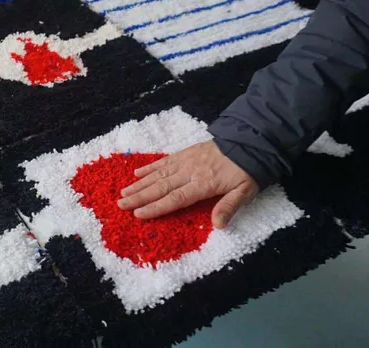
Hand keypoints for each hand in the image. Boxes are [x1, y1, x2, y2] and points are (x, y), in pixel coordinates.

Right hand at [117, 141, 258, 228]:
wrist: (248, 142)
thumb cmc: (246, 171)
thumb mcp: (244, 191)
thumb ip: (229, 207)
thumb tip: (218, 226)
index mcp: (203, 184)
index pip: (175, 199)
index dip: (156, 207)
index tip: (138, 214)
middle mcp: (190, 172)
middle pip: (161, 187)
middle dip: (139, 197)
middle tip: (121, 204)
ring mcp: (185, 161)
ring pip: (158, 174)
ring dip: (139, 184)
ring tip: (123, 192)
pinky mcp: (185, 153)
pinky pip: (164, 162)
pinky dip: (149, 168)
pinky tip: (137, 173)